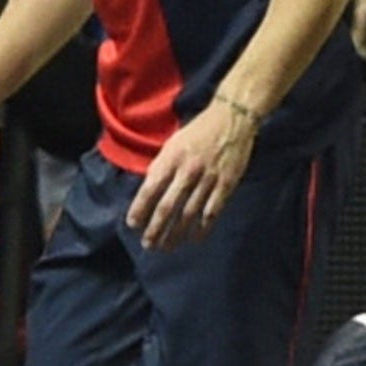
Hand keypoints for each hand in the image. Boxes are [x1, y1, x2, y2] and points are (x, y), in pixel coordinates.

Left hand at [125, 98, 257, 251]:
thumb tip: (148, 190)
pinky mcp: (226, 185)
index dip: (140, 208)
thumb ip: (161, 166)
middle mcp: (188, 170)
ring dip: (176, 233)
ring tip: (167, 246)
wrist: (232, 119)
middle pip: (168, 206)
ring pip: (188, 214)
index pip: (150, 188)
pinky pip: (212, 212)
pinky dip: (202, 228)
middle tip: (148, 244)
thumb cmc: (198, 131)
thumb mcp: (173, 143)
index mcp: (171, 158)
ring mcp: (208, 179)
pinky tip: (194, 239)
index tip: (133, 224)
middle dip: (155, 228)